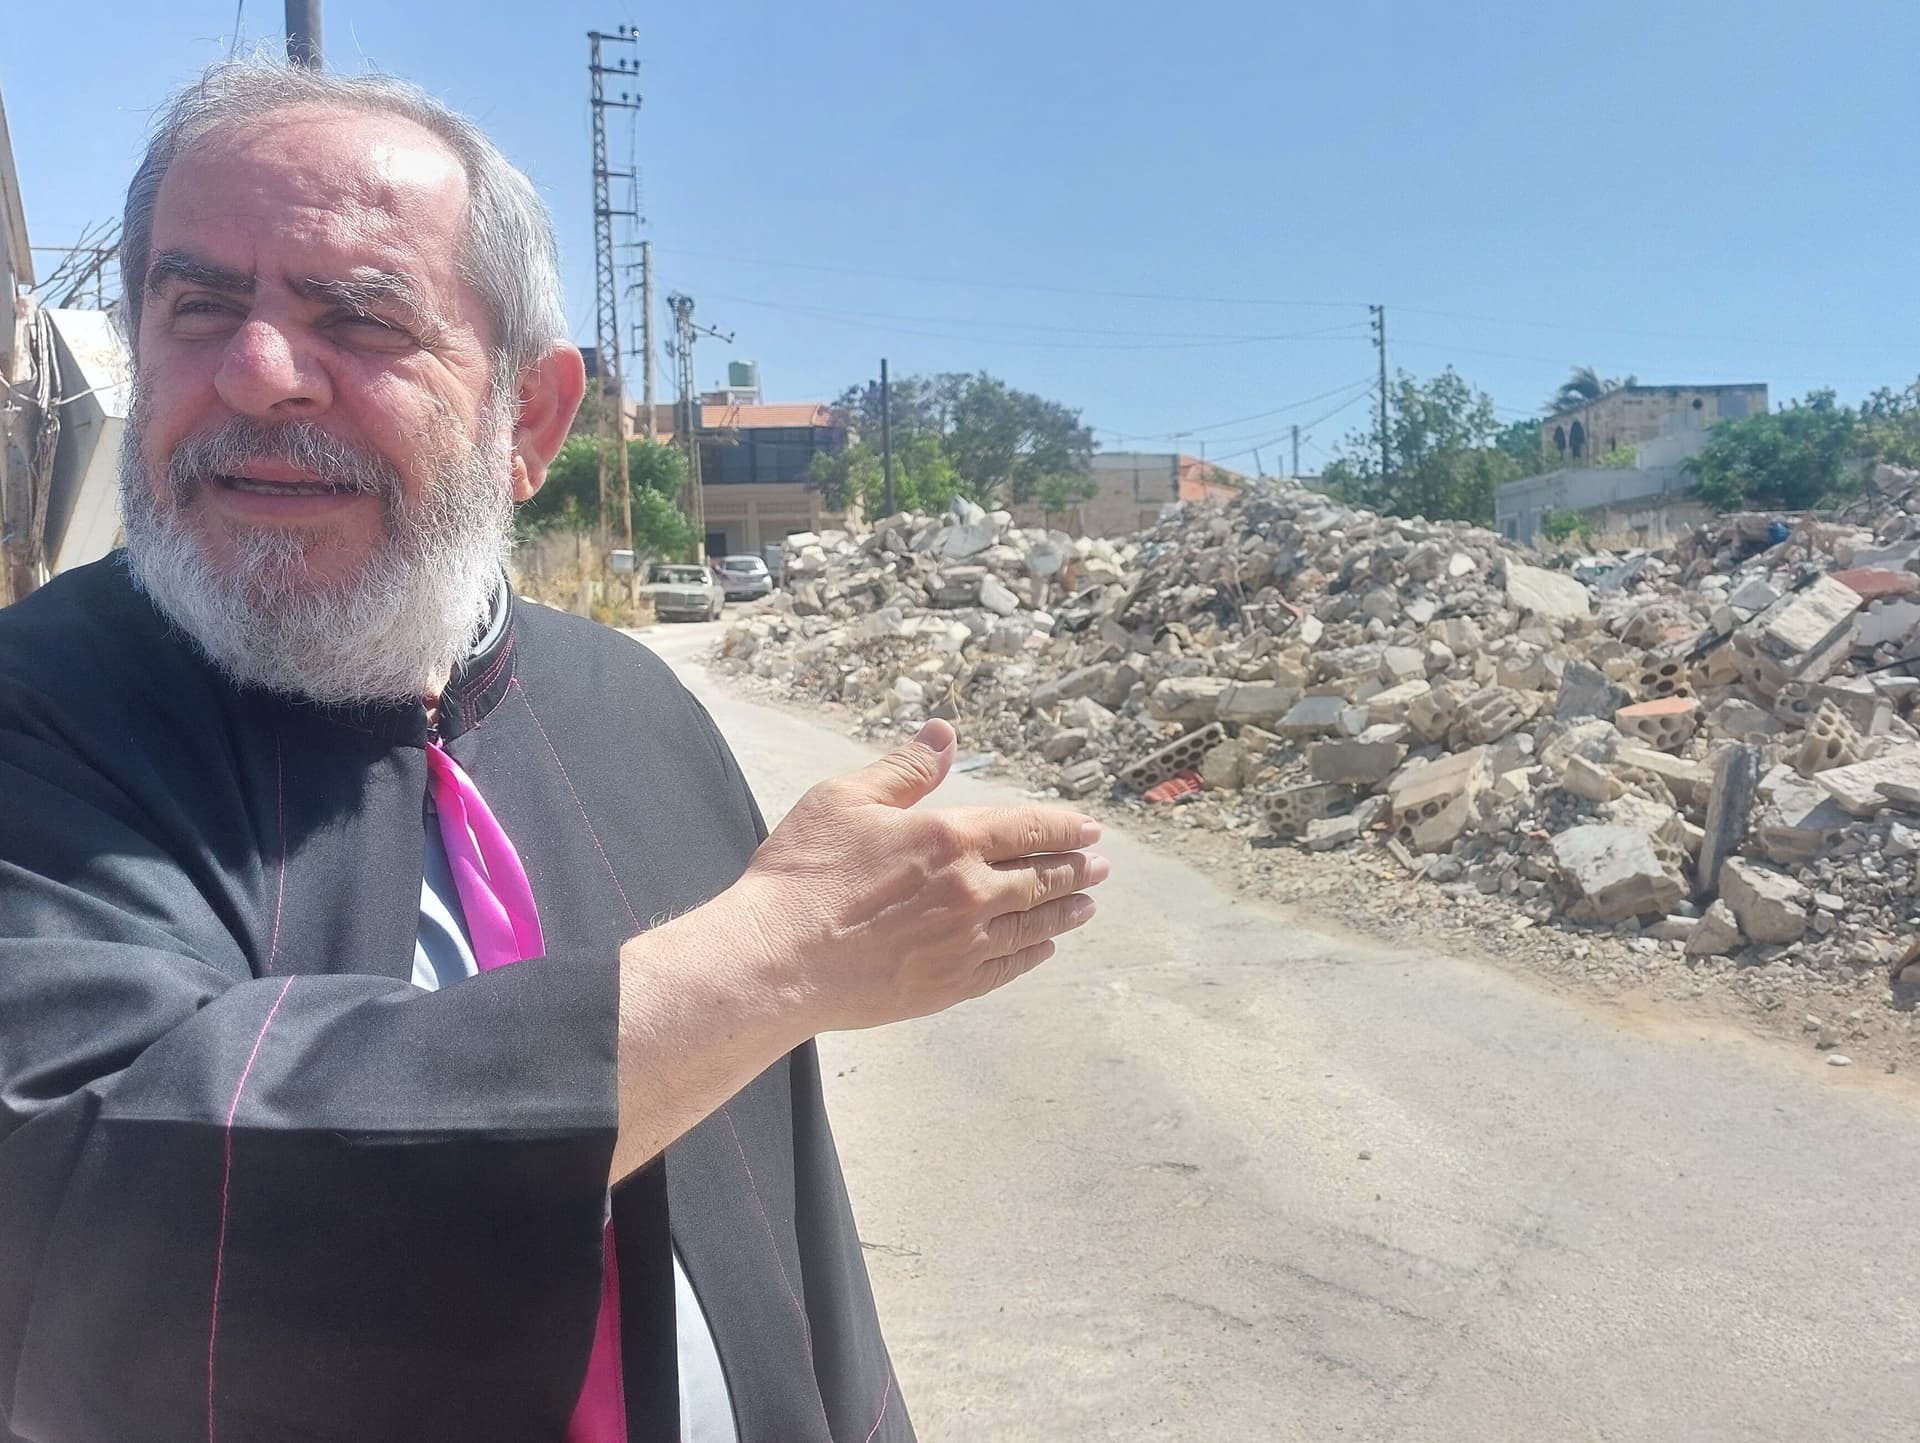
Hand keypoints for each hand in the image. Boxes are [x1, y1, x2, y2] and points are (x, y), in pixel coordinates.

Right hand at [733, 719, 1108, 1034]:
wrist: (777, 959)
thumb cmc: (804, 873)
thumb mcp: (847, 799)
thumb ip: (905, 767)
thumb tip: (944, 733)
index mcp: (952, 837)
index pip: (1029, 827)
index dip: (1065, 826)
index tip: (1090, 829)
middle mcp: (971, 891)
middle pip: (1042, 877)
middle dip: (1077, 868)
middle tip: (1100, 866)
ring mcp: (964, 944)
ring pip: (1033, 925)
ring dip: (1065, 911)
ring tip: (1085, 905)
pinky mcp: (948, 986)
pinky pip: (1007, 968)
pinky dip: (1032, 954)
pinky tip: (1042, 948)